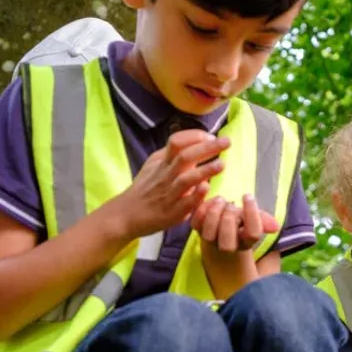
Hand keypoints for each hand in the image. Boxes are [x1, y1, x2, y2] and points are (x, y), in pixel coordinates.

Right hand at [113, 129, 227, 237]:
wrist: (126, 215)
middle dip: (207, 148)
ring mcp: (168, 194)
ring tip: (222, 164)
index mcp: (161, 162)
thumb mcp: (154, 165)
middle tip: (226, 142)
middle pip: (185, 156)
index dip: (195, 137)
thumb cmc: (144, 189)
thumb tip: (196, 140)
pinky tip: (207, 188)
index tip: (212, 136)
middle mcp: (165, 176)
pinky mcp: (171, 213)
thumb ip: (172, 154)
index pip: (176, 141)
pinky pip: (185, 203)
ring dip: (205, 171)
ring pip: (186, 179)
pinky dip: (196, 195)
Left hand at [194, 192, 279, 255]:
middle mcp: (227, 247)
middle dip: (229, 220)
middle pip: (227, 243)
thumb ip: (264, 221)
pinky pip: (196, 223)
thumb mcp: (253, 220)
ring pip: (209, 235)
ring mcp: (210, 241)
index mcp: (246, 243)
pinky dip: (202, 210)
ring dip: (214, 214)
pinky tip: (209, 200)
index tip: (247, 196)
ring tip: (220, 200)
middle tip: (231, 203)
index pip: (253, 234)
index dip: (251, 213)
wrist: (220, 232)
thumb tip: (275, 226)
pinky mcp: (197, 231)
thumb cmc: (240, 223)